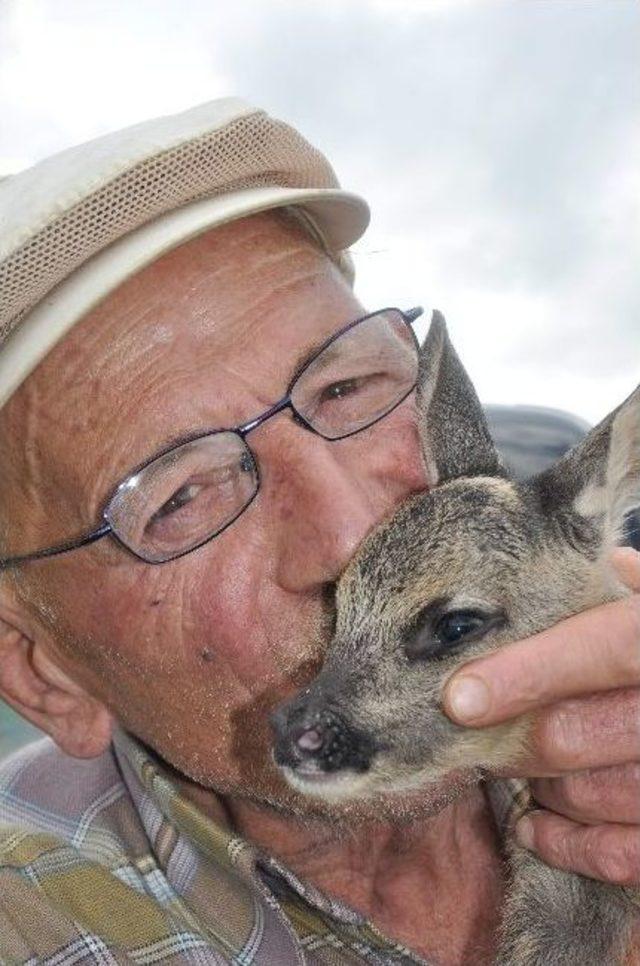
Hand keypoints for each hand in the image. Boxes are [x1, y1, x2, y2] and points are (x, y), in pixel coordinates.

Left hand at [442, 547, 639, 888]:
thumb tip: (609, 564)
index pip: (600, 651)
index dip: (525, 673)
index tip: (459, 697)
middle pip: (573, 733)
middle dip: (511, 738)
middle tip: (477, 732)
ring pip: (589, 794)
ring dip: (538, 786)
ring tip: (521, 766)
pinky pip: (622, 855)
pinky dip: (568, 846)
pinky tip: (535, 825)